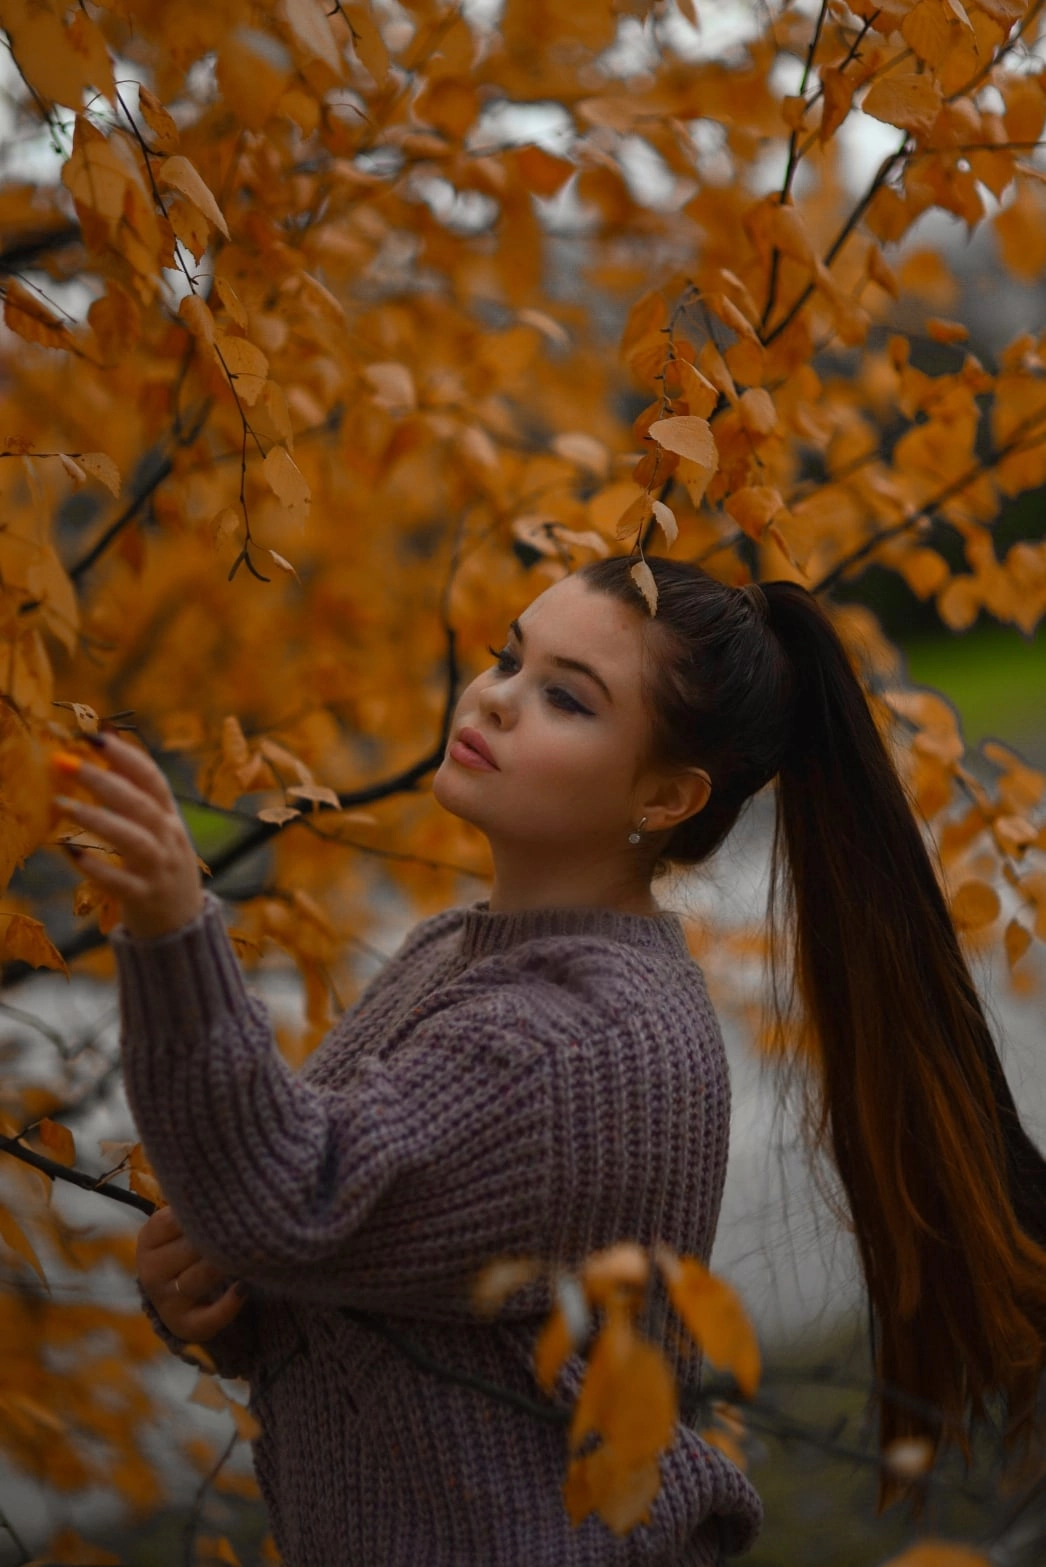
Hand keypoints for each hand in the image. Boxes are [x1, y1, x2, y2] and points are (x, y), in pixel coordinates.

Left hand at [53, 730, 204, 938]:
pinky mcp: (144, 898)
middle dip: (104, 780)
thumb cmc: (160, 867)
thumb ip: (136, 794)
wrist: (183, 925)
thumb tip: (105, 748)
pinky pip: (120, 882)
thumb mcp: (158, 829)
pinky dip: (97, 867)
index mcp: (171, 817)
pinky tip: (71, 851)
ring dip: (98, 819)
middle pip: (140, 804)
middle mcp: (169, 839)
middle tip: (68, 763)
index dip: (126, 756)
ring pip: (134, 839)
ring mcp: (159, 869)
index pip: (152, 779)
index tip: (95, 736)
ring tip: (62, 804)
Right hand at [137, 1203, 247, 1343]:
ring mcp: (165, 1299)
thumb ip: (199, 1201)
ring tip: (249, 1251)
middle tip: (247, 1225)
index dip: (205, 1210)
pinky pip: (205, 1320)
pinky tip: (244, 1289)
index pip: (173, 1219)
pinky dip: (227, 1307)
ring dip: (225, 1265)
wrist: (182, 1287)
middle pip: (189, 1248)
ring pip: (197, 1279)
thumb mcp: (186, 1219)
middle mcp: (151, 1270)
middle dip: (219, 1237)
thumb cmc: (193, 1241)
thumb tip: (225, 1175)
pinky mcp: (183, 1325)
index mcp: (150, 1238)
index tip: (229, 1203)